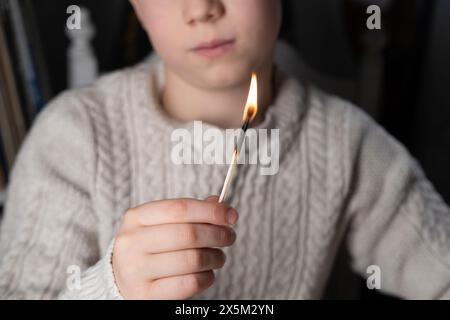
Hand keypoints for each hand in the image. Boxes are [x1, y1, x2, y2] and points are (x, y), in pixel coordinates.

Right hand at [112, 195, 237, 298]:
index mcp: (136, 217)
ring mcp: (136, 270)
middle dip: (218, 234)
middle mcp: (132, 242)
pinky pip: (189, 283)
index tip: (231, 215)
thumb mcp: (160, 223)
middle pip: (189, 234)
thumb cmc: (149, 247)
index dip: (210, 211)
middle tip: (229, 236)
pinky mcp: (146, 295)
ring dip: (215, 257)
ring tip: (219, 256)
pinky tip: (207, 273)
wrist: (120, 280)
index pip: (180, 208)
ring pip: (192, 260)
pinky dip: (207, 277)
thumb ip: (188, 213)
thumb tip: (221, 206)